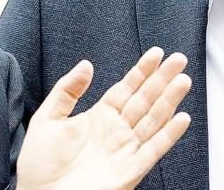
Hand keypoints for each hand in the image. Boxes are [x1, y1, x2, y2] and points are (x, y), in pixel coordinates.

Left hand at [16, 47, 191, 189]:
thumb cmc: (40, 165)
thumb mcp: (48, 119)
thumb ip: (67, 91)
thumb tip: (86, 64)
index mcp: (99, 117)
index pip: (127, 88)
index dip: (142, 71)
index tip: (157, 53)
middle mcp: (116, 131)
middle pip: (145, 100)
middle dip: (162, 79)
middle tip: (179, 59)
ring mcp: (125, 150)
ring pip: (153, 120)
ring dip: (169, 100)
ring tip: (183, 80)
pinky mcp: (129, 171)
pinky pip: (153, 150)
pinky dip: (169, 135)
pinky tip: (182, 118)